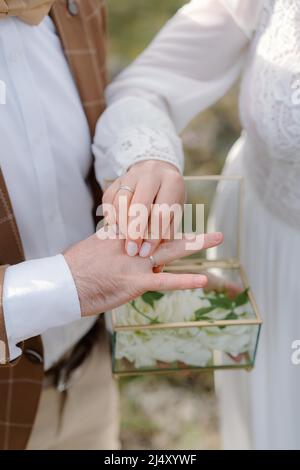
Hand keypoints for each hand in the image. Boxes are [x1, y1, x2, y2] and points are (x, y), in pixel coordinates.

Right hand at [64, 229, 222, 316]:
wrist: (62, 283)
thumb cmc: (74, 269)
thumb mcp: (94, 249)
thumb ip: (111, 245)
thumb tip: (119, 246)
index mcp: (121, 235)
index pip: (148, 223)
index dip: (166, 221)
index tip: (183, 217)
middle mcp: (132, 244)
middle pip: (164, 231)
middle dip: (190, 228)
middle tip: (213, 227)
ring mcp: (135, 262)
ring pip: (170, 250)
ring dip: (196, 244)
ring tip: (218, 237)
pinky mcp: (134, 282)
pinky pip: (164, 282)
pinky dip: (184, 281)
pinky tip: (203, 280)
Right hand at [102, 160, 184, 257]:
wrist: (158, 173)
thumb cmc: (169, 201)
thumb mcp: (174, 215)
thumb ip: (164, 234)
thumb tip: (152, 258)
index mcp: (172, 183)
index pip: (161, 212)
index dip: (153, 235)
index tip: (146, 252)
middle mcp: (152, 173)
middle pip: (140, 204)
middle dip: (134, 231)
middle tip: (131, 250)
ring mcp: (132, 174)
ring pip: (122, 200)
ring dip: (120, 224)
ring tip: (120, 241)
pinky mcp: (117, 179)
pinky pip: (109, 198)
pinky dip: (110, 216)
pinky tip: (114, 229)